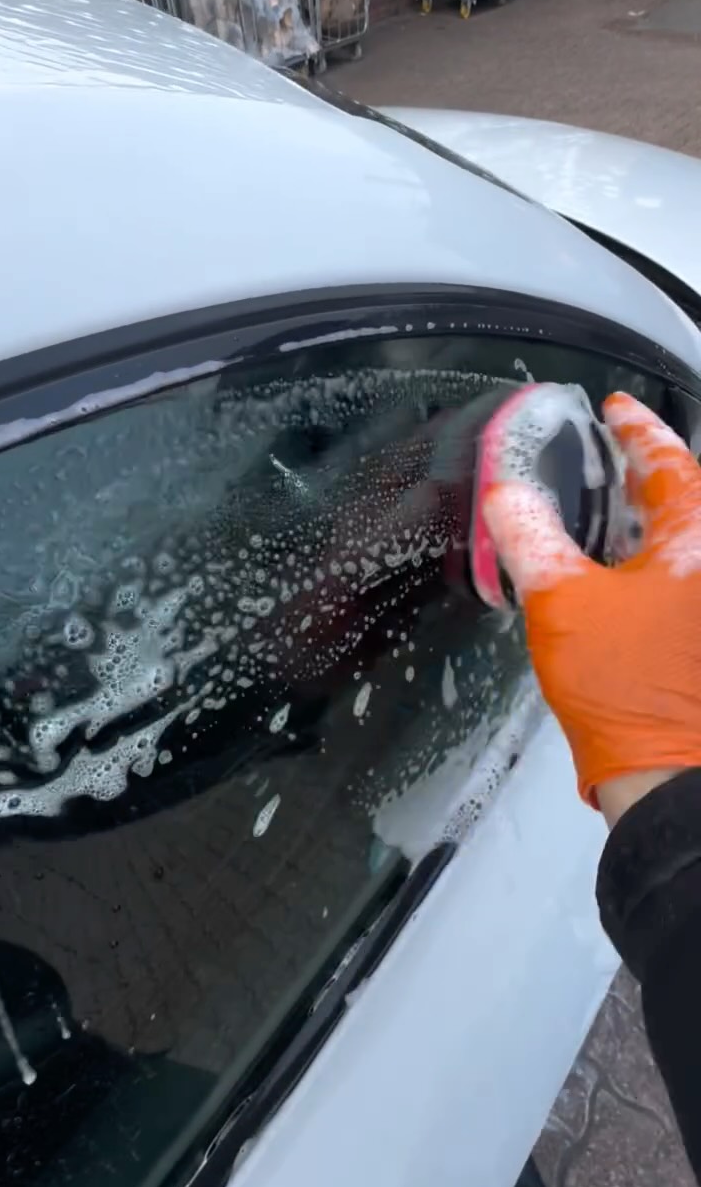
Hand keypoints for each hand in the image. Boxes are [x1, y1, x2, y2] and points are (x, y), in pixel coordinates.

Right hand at [483, 391, 700, 822]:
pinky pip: (674, 579)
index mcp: (694, 540)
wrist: (665, 776)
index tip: (617, 410)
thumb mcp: (562, 600)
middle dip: (642, 474)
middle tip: (604, 456)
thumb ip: (531, 539)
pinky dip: (643, 562)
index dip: (638, 432)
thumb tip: (506, 494)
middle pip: (683, 500)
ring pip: (678, 542)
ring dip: (641, 520)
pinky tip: (606, 576)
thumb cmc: (627, 689)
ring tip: (599, 508)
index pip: (671, 462)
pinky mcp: (694, 641)